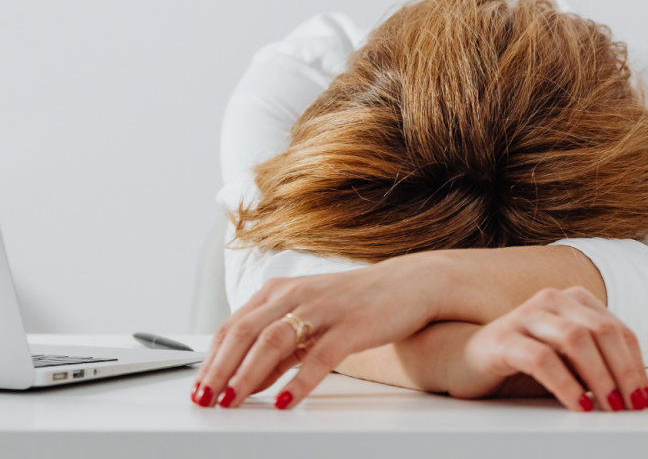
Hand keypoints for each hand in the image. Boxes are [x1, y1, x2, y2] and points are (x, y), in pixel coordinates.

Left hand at [191, 254, 443, 408]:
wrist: (410, 284)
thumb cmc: (358, 302)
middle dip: (220, 369)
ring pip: (273, 341)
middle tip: (205, 400)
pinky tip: (285, 401)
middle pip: (245, 332)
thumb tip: (249, 380)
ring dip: (248, 374)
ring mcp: (324, 308)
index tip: (198, 388)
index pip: (233, 326)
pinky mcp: (351, 324)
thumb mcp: (311, 321)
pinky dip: (298, 380)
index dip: (211, 359)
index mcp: (280, 291)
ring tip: (232, 401)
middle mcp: (296, 295)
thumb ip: (280, 350)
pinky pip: (319, 356)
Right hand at [450, 287, 647, 411]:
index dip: (636, 365)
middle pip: (601, 331)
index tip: (645, 397)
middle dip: (624, 372)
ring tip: (609, 406)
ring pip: (575, 339)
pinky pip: (542, 359)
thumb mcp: (568, 359)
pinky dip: (566, 384)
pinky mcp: (504, 338)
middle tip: (633, 406)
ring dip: (599, 376)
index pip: (618, 330)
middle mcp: (552, 300)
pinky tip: (578, 404)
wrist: (466, 359)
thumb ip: (598, 362)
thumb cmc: (523, 361)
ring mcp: (526, 315)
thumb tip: (637, 392)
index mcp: (573, 300)